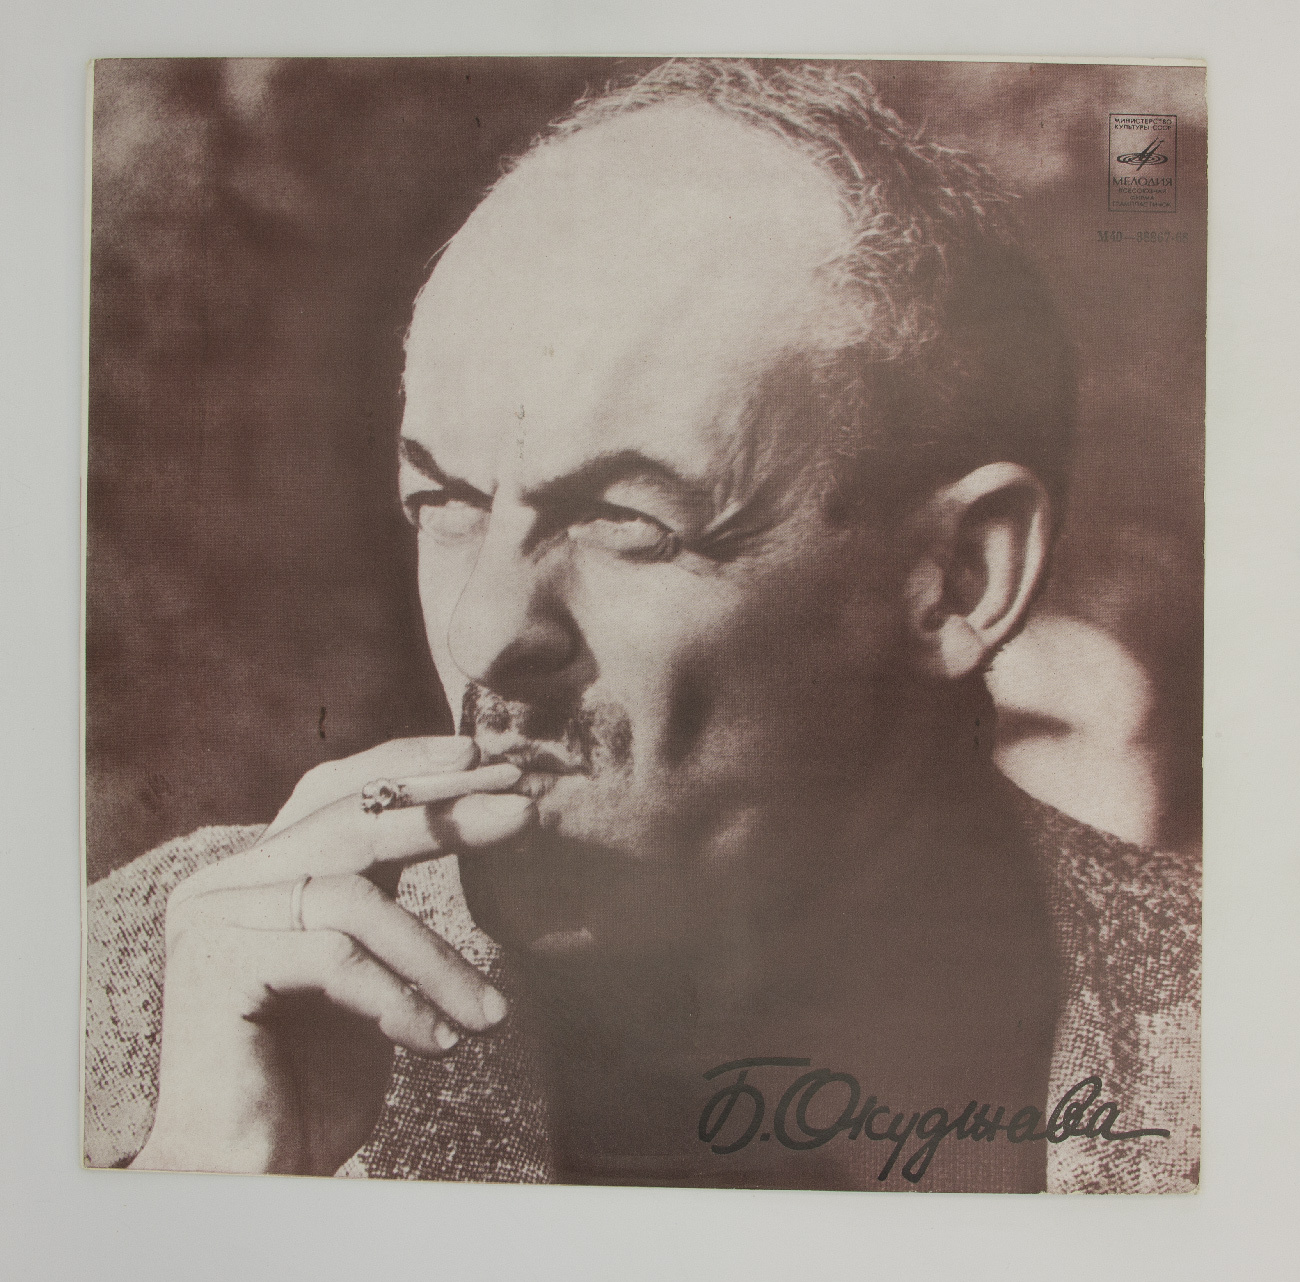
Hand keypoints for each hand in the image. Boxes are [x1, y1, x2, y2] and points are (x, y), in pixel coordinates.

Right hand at [131, 737, 533, 1175]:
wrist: (251, 1173)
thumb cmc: (316, 1074)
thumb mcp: (368, 966)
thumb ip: (387, 896)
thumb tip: (474, 816)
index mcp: (260, 873)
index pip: (334, 792)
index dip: (405, 766)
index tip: (480, 759)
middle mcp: (227, 882)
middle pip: (349, 821)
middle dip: (444, 814)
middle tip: (523, 812)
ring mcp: (214, 918)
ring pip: (356, 899)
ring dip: (438, 959)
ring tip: (490, 1015)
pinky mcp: (215, 965)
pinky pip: (336, 956)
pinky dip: (399, 999)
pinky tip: (436, 1044)